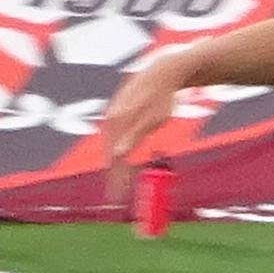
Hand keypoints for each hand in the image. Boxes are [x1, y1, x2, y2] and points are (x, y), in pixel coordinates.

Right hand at [88, 52, 188, 201]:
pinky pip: (116, 139)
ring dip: (115, 168)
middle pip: (110, 156)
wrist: (163, 72)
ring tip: (118, 185)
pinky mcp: (120, 114)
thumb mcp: (151, 119)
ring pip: (112, 148)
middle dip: (114, 179)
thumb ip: (134, 136)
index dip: (115, 181)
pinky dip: (118, 154)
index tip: (117, 200)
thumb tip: (117, 155)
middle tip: (117, 198)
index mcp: (116, 122)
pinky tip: (121, 161)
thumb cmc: (160, 96)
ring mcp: (114, 116)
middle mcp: (111, 120)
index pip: (112, 159)